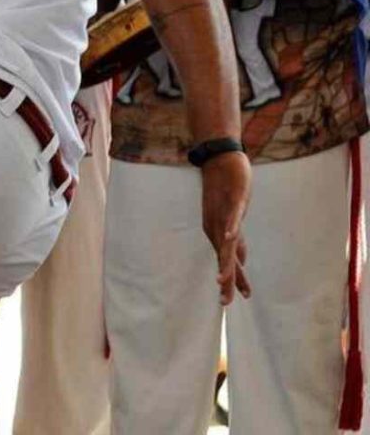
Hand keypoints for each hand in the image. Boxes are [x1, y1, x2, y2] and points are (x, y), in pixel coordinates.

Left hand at [200, 150, 251, 303]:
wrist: (220, 158)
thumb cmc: (226, 188)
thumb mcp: (233, 221)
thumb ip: (236, 239)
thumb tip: (241, 259)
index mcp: (220, 232)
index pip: (228, 261)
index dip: (232, 280)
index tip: (230, 301)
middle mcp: (219, 226)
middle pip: (225, 257)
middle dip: (226, 280)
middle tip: (225, 302)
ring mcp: (226, 214)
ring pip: (227, 242)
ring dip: (226, 261)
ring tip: (223, 280)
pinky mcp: (234, 199)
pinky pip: (233, 216)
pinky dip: (232, 227)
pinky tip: (230, 238)